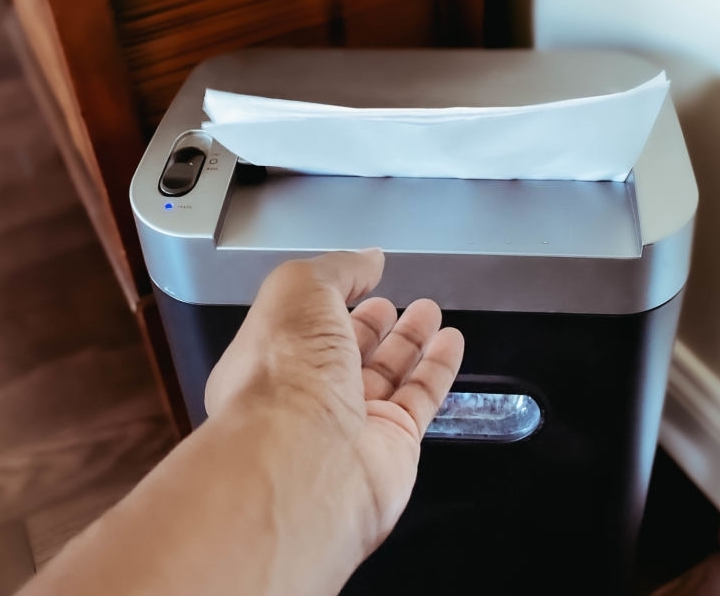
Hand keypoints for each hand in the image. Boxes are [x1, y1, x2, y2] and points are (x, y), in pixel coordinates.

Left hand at [204, 249, 463, 567]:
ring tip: (431, 313)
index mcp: (269, 359)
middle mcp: (306, 397)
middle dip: (373, 325)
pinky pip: (420, 400)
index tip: (361, 282)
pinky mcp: (392, 447)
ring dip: (410, 343)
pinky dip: (438, 370)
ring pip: (386, 376)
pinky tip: (451, 344)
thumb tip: (367, 259)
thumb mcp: (298, 290)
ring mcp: (349, 426)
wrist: (304, 461)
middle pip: (346, 354)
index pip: (304, 325)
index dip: (334, 300)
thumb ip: (337, 269)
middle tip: (399, 303)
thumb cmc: (283, 375)